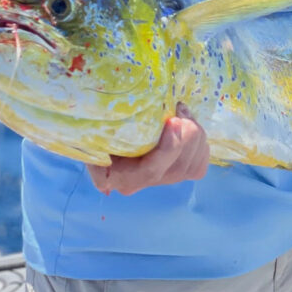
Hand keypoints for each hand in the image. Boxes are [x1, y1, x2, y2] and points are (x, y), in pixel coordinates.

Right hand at [87, 102, 209, 195]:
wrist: (103, 128)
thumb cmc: (97, 128)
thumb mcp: (92, 132)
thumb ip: (97, 143)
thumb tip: (105, 160)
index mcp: (121, 176)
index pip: (151, 171)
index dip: (168, 148)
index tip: (173, 121)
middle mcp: (143, 183)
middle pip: (178, 168)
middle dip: (187, 134)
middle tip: (178, 108)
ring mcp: (161, 179)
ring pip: (192, 166)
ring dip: (194, 134)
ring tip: (181, 112)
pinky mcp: (177, 171)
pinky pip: (199, 166)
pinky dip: (200, 144)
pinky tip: (187, 125)